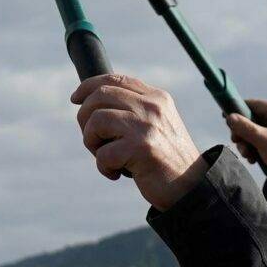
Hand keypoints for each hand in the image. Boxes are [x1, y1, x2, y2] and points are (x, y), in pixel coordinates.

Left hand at [73, 74, 205, 209]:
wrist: (192, 186)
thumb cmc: (166, 159)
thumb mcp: (156, 125)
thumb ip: (133, 111)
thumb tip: (91, 104)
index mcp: (156, 97)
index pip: (115, 79)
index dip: (89, 86)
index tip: (75, 98)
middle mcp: (152, 106)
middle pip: (99, 96)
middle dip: (85, 119)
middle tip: (94, 141)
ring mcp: (146, 125)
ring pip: (96, 120)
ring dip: (92, 143)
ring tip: (107, 158)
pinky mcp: (140, 148)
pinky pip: (103, 153)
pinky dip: (103, 167)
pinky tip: (116, 174)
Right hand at [226, 97, 266, 169]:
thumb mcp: (262, 140)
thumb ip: (245, 128)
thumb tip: (229, 117)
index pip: (253, 104)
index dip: (238, 110)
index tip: (225, 117)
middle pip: (251, 119)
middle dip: (242, 133)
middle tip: (236, 142)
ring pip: (253, 131)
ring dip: (246, 143)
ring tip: (248, 156)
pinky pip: (259, 140)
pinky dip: (253, 148)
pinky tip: (253, 159)